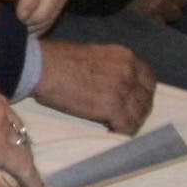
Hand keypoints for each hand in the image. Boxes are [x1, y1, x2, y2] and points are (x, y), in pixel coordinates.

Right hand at [31, 39, 154, 134]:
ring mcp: (123, 89)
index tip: (130, 102)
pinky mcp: (113, 107)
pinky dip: (120, 132)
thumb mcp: (91, 54)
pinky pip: (128, 127)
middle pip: (146, 99)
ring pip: (139, 115)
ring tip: (112, 125)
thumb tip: (110, 81)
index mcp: (124, 56)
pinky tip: (108, 131)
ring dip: (128, 122)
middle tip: (121, 117)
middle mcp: (129, 71)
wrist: (39, 66)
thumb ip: (109, 67)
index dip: (141, 94)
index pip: (148, 80)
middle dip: (136, 110)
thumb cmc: (55, 58)